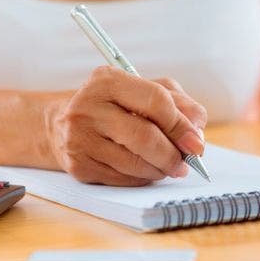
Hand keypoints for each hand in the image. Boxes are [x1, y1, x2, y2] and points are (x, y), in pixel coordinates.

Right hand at [44, 66, 207, 185]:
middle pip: (145, 137)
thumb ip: (178, 103)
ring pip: (135, 163)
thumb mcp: (145, 91)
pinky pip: (123, 179)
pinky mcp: (78, 166)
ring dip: (160, 169)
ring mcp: (79, 138)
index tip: (197, 142)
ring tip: (168, 166)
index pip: (156, 102)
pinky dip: (142, 178)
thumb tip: (198, 130)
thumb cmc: (113, 106)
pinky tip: (145, 170)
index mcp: (107, 80)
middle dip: (173, 154)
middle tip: (186, 162)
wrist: (61, 125)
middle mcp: (88, 107)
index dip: (181, 125)